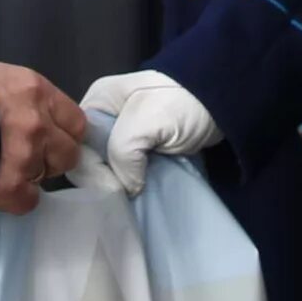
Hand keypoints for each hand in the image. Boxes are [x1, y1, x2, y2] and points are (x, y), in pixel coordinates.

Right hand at [0, 61, 87, 212]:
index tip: (50, 138)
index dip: (63, 133)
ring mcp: (27, 159)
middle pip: (69, 153)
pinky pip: (28, 202)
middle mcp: (39, 125)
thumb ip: (18, 97)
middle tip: (26, 156)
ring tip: (3, 170)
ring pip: (47, 177)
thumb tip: (26, 113)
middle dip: (51, 157)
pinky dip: (14, 198)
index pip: (75, 121)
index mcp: (36, 92)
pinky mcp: (11, 189)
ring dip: (30, 176)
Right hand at [79, 70, 220, 194]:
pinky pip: (125, 174)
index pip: (76, 148)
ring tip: (130, 201)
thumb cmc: (183, 104)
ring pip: (106, 172)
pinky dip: (130, 187)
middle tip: (125, 198)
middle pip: (88, 162)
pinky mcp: (141, 152)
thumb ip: (122, 152)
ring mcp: (122, 137)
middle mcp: (102, 120)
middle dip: (104, 183)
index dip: (92, 172)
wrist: (225, 99)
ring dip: (118, 188)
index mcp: (95, 103)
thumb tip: (125, 188)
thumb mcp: (146, 120)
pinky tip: (137, 196)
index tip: (116, 189)